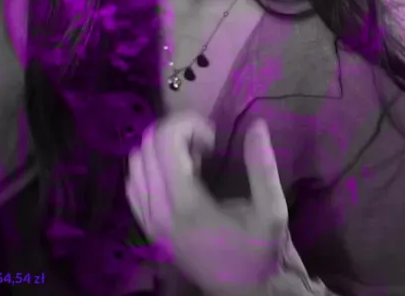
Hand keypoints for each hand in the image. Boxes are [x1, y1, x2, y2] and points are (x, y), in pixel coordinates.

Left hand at [126, 115, 288, 295]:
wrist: (244, 293)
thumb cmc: (258, 253)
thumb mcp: (271, 211)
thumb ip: (262, 167)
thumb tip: (258, 125)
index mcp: (186, 205)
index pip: (163, 142)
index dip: (187, 125)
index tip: (213, 139)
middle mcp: (158, 212)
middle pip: (146, 146)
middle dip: (176, 133)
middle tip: (205, 146)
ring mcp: (148, 222)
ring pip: (135, 163)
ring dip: (161, 150)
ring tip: (192, 161)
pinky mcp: (147, 228)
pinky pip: (133, 184)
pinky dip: (150, 168)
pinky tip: (177, 176)